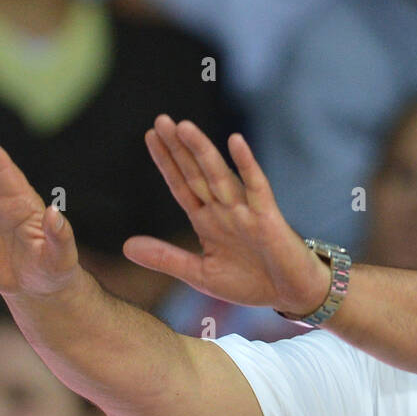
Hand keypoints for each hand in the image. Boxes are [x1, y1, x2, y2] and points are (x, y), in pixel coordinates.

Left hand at [124, 114, 331, 314]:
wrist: (291, 294)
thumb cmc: (250, 283)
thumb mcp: (200, 275)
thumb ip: (165, 258)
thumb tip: (126, 247)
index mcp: (207, 221)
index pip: (182, 185)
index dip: (167, 162)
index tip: (150, 136)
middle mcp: (224, 209)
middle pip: (196, 173)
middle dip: (179, 148)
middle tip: (161, 120)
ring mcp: (246, 211)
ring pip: (220, 176)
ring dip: (203, 151)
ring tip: (184, 127)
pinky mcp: (268, 217)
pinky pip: (257, 186)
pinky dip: (247, 165)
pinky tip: (235, 142)